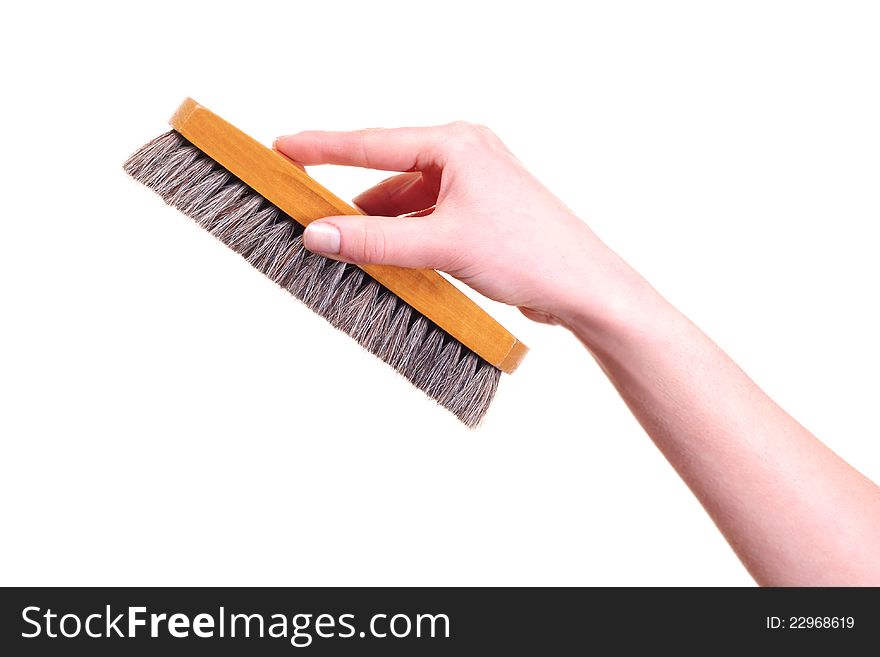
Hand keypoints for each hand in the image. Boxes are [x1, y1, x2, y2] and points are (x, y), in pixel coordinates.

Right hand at [274, 123, 630, 327]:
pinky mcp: (480, 213)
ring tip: (345, 248)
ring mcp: (474, 184)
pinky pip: (426, 218)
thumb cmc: (528, 252)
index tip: (282, 147)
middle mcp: (464, 155)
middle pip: (387, 173)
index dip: (322, 147)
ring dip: (379, 225)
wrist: (583, 287)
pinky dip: (403, 236)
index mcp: (456, 144)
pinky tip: (385, 258)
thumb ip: (375, 240)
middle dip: (351, 199)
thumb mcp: (441, 245)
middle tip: (309, 215)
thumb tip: (319, 233)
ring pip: (406, 201)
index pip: (372, 143)